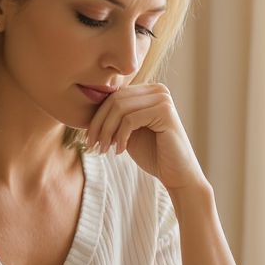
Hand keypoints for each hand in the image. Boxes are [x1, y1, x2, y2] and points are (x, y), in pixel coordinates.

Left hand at [86, 84, 205, 190]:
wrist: (177, 174)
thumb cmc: (153, 154)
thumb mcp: (128, 132)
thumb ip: (115, 118)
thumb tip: (88, 109)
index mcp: (149, 91)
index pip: (114, 96)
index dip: (97, 117)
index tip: (89, 139)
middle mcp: (158, 90)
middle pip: (115, 100)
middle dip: (98, 124)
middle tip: (92, 145)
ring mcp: (163, 99)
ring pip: (120, 108)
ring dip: (106, 132)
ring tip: (104, 150)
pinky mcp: (165, 111)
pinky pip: (130, 119)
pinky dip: (120, 137)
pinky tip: (120, 151)